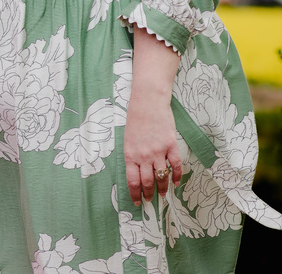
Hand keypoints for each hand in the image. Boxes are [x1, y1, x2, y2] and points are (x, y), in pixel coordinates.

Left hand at [123, 90, 181, 205]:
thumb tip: (138, 173)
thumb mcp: (128, 140)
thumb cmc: (135, 120)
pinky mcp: (171, 146)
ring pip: (162, 177)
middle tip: (150, 201)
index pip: (133, 181)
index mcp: (130, 155)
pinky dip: (176, 176)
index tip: (137, 202)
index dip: (135, 194)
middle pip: (147, 182)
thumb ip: (133, 156)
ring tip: (162, 194)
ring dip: (162, 189)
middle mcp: (143, 156)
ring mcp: (158, 151)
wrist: (147, 103)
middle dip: (149, 194)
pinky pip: (175, 166)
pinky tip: (176, 183)